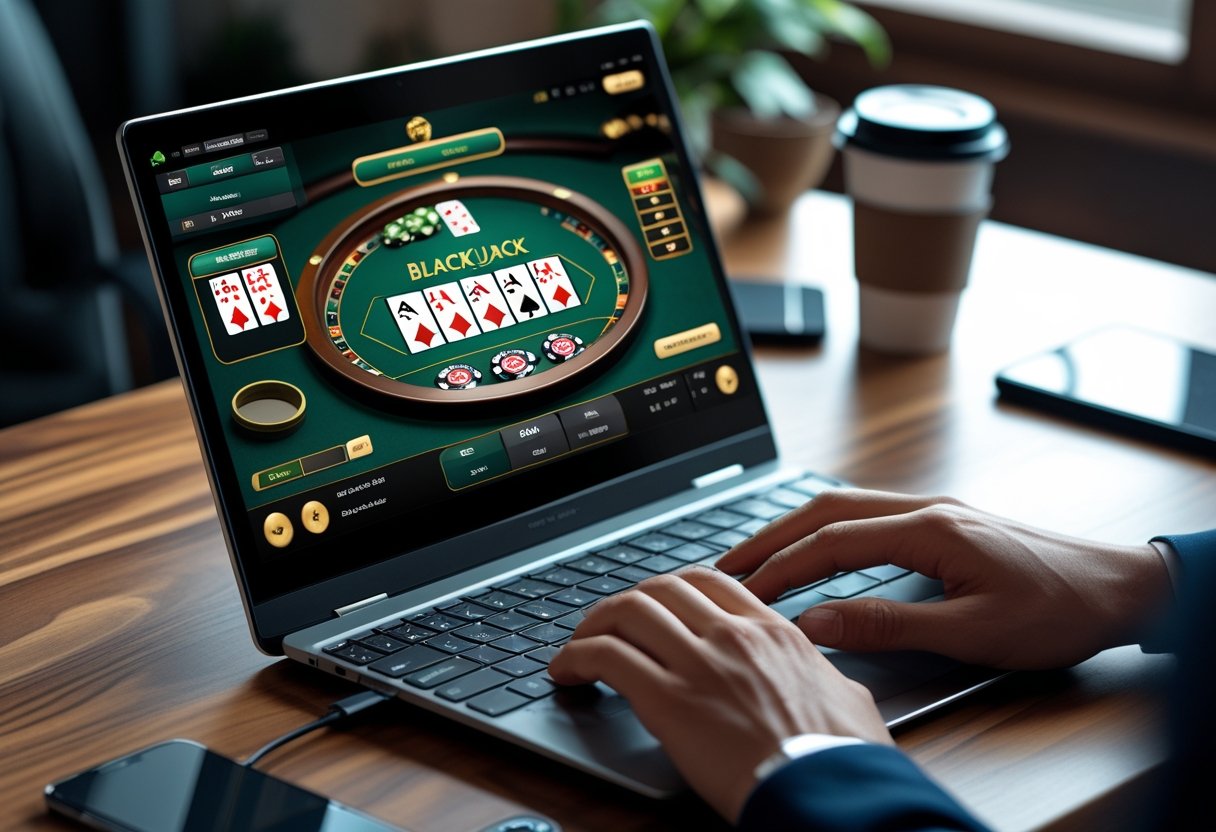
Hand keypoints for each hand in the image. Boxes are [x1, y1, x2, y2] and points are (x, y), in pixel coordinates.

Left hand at [548, 566, 891, 821]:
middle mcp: (733, 635)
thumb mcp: (847, 697)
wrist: (832, 794)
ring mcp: (699, 664)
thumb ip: (822, 675)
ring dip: (593, 625)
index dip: (669, 589)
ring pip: (627, 612)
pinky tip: (566, 671)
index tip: (653, 607)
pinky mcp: (669, 702)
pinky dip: (575, 657)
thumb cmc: (845, 759)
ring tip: (578, 646)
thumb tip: (824, 677)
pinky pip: (606, 657)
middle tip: (608, 626)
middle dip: (626, 603)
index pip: (707, 581)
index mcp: (773, 631)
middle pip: (660, 588)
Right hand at [717, 489, 1173, 668]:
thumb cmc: (1060, 609)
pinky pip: (868, 516)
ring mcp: (937, 511)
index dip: (779, 566)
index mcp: (929, 529)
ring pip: (845, 507)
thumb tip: (816, 622)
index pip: (830, 541)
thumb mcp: (974, 632)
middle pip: (826, 509)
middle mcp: (926, 508)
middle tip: (726, 564)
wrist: (1124, 587)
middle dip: (770, 535)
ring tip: (757, 556)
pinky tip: (817, 549)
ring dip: (795, 528)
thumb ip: (888, 624)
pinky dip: (827, 530)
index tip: (742, 591)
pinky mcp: (946, 523)